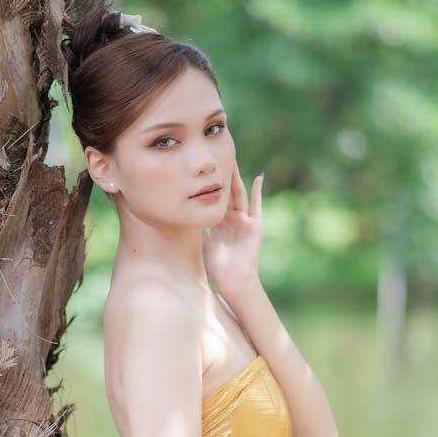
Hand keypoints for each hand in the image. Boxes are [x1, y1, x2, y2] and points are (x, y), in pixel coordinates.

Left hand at [203, 165, 263, 298]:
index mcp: (220, 223)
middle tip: (216, 157)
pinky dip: (258, 192)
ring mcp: (245, 221)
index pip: (214, 199)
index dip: (208, 186)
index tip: (201, 171)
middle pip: (226, 193)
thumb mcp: (201, 242)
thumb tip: (179, 216)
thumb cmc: (215, 266)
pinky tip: (258, 177)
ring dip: (236, 179)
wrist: (232, 279)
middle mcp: (233, 220)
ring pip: (239, 195)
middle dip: (221, 177)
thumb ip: (195, 228)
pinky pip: (256, 206)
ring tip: (232, 161)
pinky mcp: (255, 225)